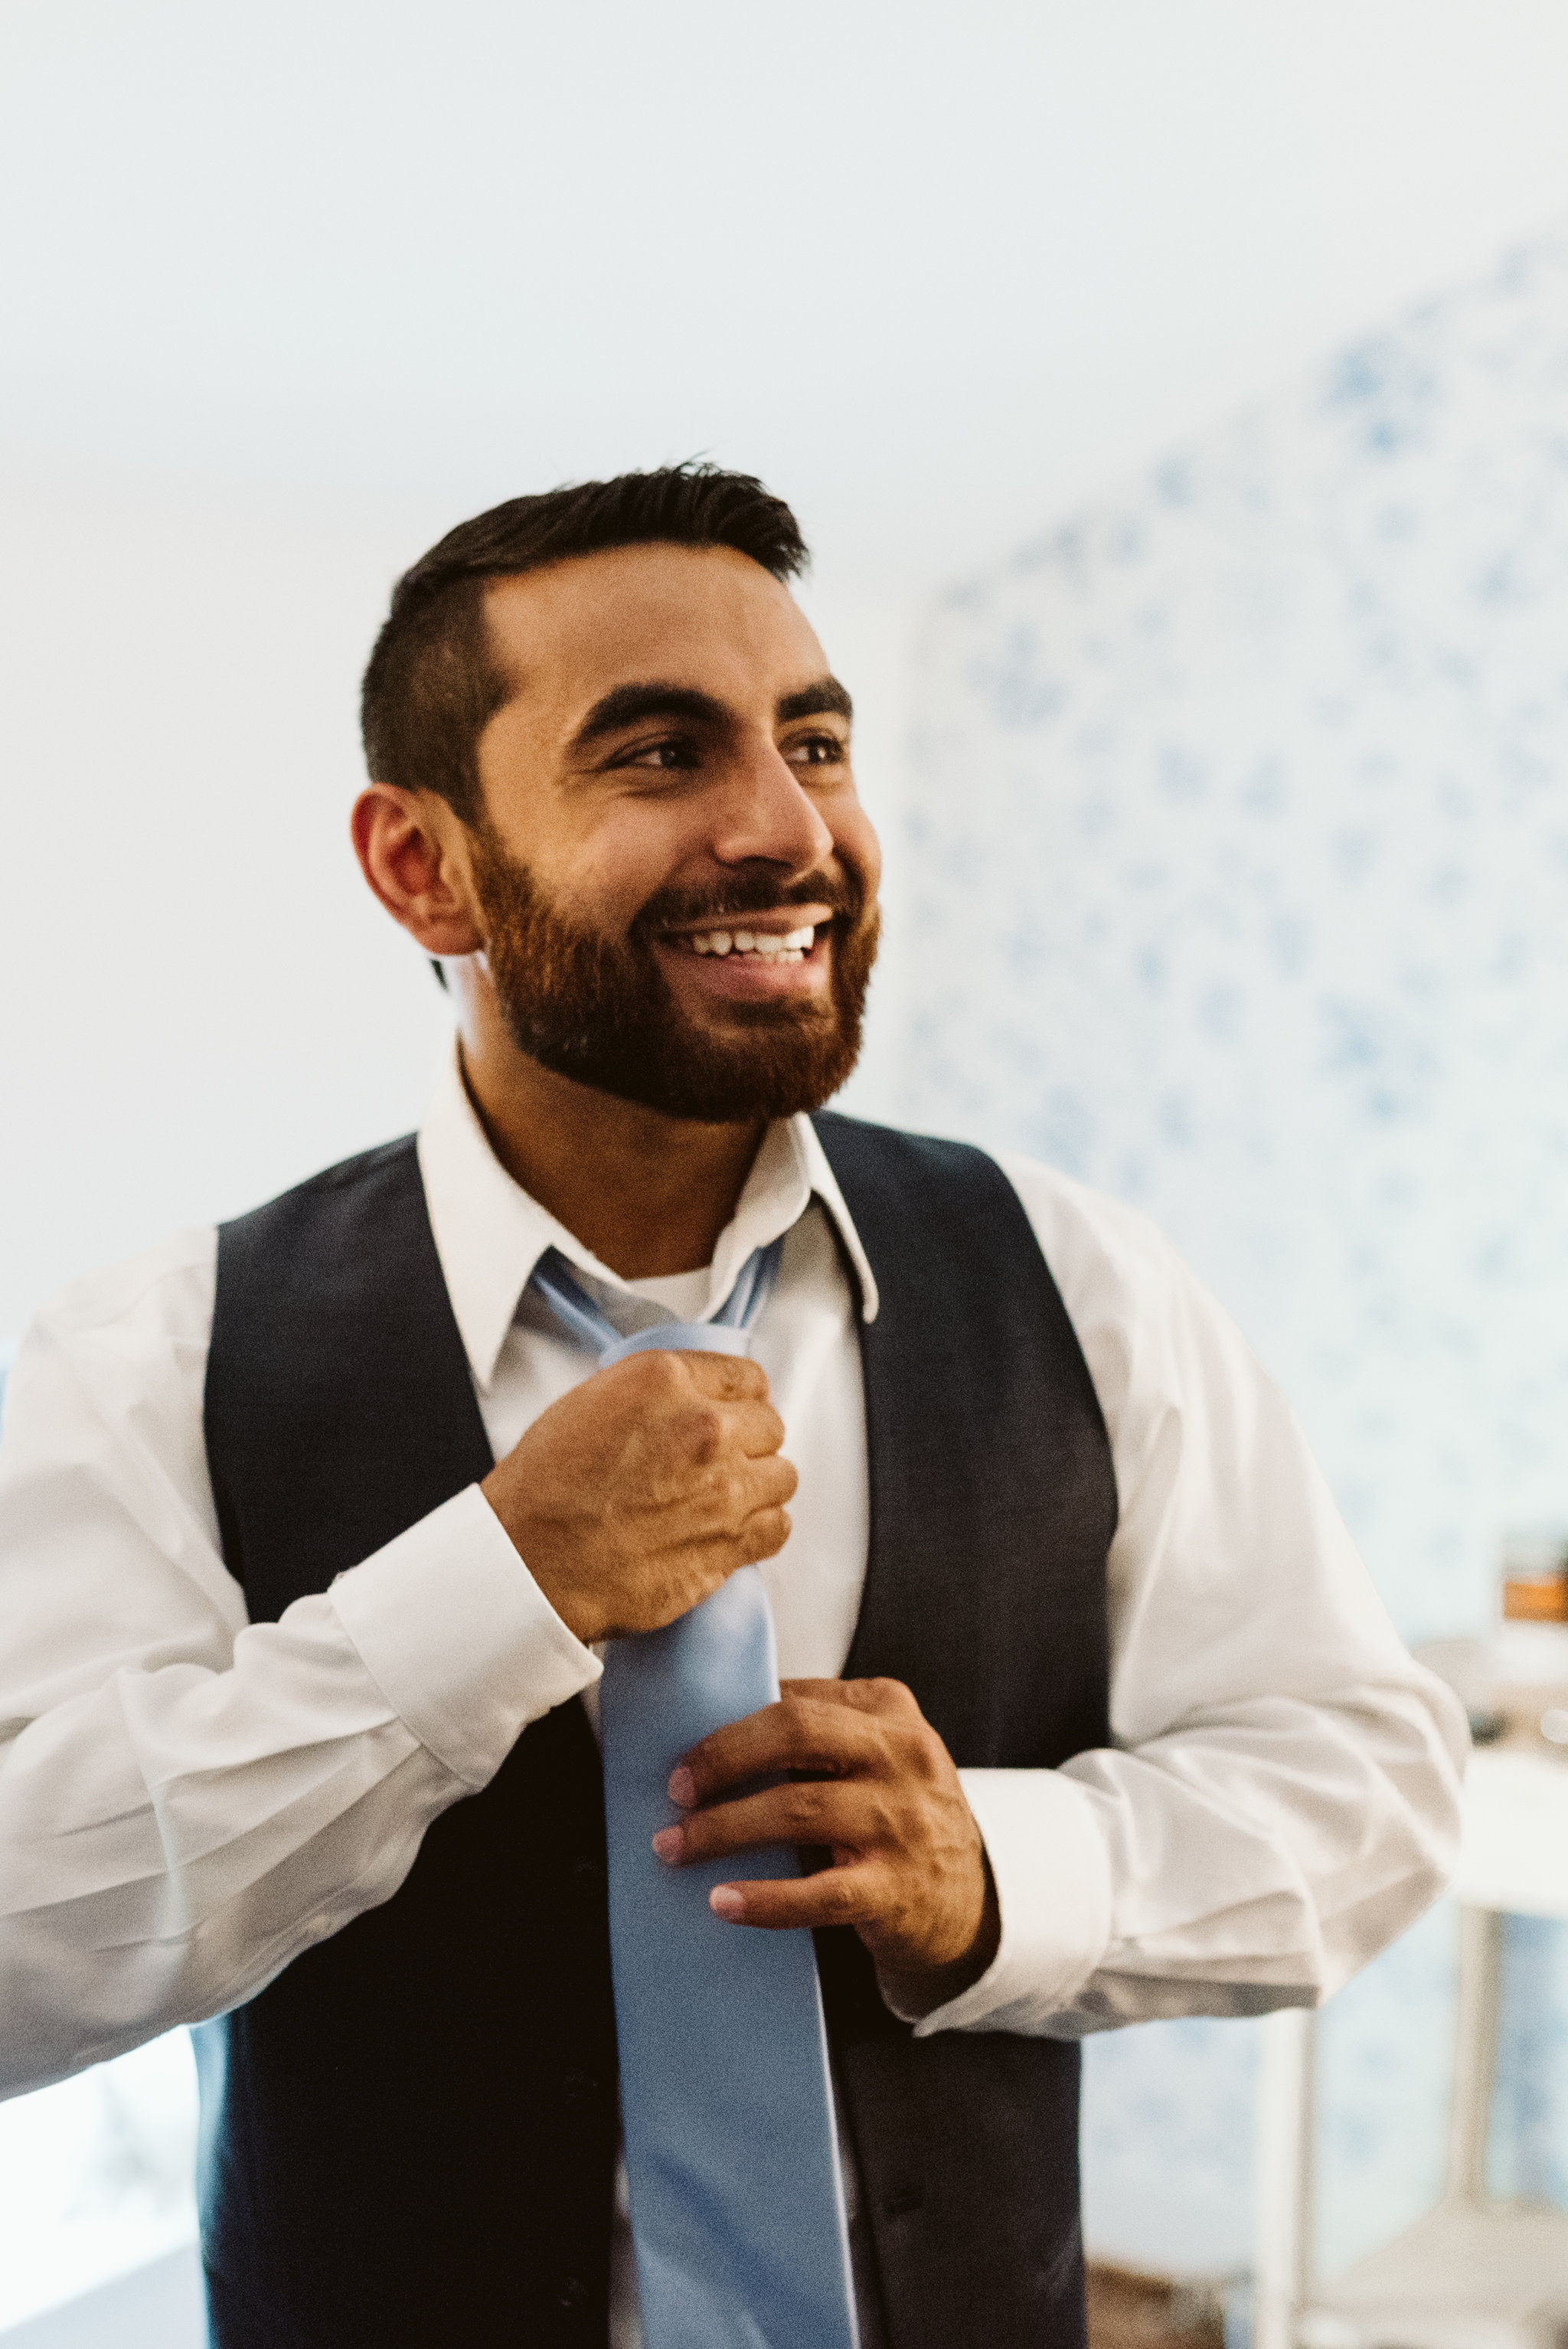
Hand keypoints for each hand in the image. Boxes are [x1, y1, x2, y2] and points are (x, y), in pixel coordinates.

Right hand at [481, 1352, 795, 1645]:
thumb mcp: (590, 1401)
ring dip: (757, 1486)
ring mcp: (723, 1488)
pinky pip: (777, 1527)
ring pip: (781, 1476)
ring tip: (722, 1499)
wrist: (530, 1561)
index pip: (747, 1377)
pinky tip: (733, 1531)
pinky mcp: (729, 1543)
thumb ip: (657, 1394)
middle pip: (769, 1426)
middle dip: (747, 1443)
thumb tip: (692, 1400)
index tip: (731, 1415)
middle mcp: (704, 1428)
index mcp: (667, 1381)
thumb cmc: (544, 1489)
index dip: (738, 1400)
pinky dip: (761, 1529)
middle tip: (717, 1461)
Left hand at [654, 1677, 999, 2018]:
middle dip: (723, 1756)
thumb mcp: (877, 1754)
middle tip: (675, 1788)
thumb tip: (711, 1726)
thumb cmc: (898, 1815)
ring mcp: (903, 1823)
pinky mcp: (896, 1889)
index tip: (681, 1748)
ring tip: (675, 1846)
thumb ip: (818, 1731)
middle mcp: (902, 1757)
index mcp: (890, 1711)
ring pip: (798, 1811)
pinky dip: (764, 1899)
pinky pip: (820, 1894)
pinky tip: (722, 1902)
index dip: (731, 1722)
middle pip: (798, 1733)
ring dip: (723, 1829)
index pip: (799, 1699)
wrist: (969, 1903)